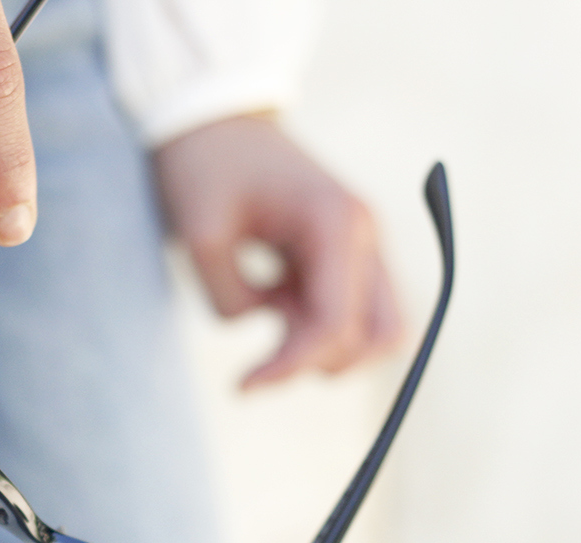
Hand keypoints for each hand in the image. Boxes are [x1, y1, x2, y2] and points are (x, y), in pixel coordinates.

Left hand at [154, 115, 400, 388]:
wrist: (213, 119)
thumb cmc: (205, 166)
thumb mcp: (200, 232)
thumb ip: (229, 296)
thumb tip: (262, 324)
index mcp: (338, 223)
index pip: (337, 323)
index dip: (293, 366)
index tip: (243, 386)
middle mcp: (364, 235)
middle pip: (381, 337)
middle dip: (321, 363)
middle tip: (260, 362)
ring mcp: (361, 246)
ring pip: (374, 331)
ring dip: (323, 348)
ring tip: (266, 314)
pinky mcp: (345, 256)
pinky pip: (351, 314)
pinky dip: (316, 330)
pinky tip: (271, 301)